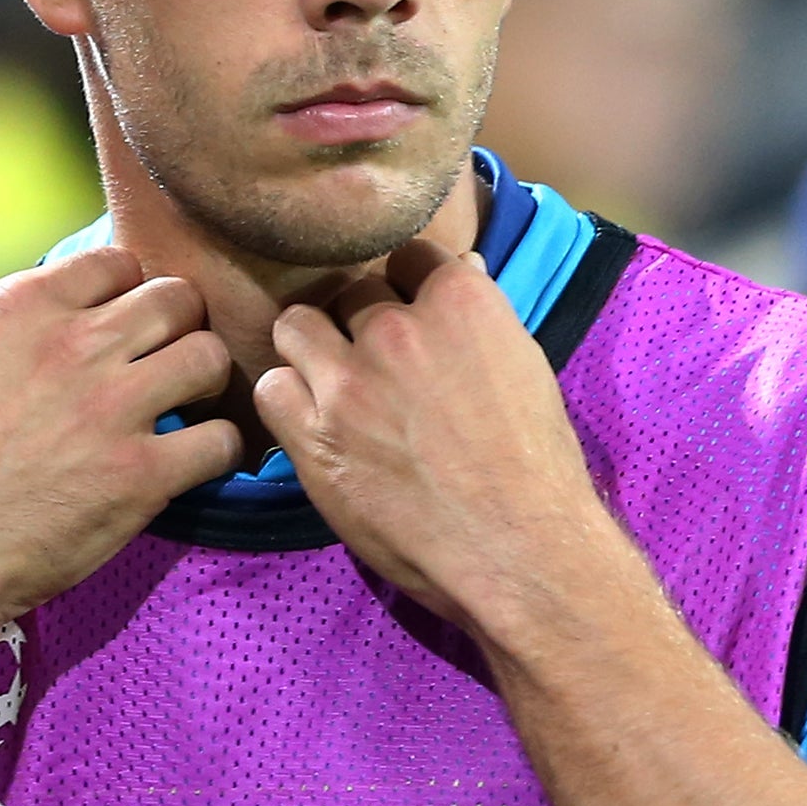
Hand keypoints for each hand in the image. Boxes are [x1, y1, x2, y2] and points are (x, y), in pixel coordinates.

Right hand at [0, 246, 241, 661]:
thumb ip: (9, 326)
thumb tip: (53, 308)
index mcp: (22, 309)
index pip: (118, 262)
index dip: (131, 293)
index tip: (128, 327)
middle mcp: (73, 346)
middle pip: (176, 298)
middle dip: (182, 326)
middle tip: (171, 361)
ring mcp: (112, 408)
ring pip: (209, 356)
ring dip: (207, 382)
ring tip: (188, 407)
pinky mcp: (141, 474)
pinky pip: (221, 439)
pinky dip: (218, 450)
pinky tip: (194, 462)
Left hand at [255, 240, 612, 637]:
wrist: (519, 551)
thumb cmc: (536, 466)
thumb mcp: (523, 368)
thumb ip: (479, 318)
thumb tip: (460, 269)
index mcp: (458, 301)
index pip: (406, 254)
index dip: (406, 286)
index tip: (411, 316)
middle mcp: (395, 328)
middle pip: (349, 291)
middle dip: (360, 321)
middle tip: (375, 363)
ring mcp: (347, 380)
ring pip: (296, 326)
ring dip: (312, 350)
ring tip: (333, 385)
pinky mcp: (314, 436)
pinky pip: (270, 387)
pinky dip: (288, 401)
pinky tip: (313, 425)